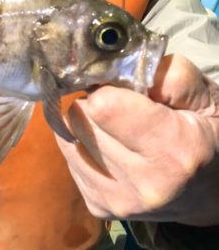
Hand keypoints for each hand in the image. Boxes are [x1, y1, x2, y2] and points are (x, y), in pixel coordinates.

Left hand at [55, 55, 218, 224]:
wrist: (209, 190)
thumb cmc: (207, 132)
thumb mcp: (204, 95)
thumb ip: (166, 74)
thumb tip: (120, 65)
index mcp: (174, 151)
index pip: (104, 105)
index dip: (108, 85)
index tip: (121, 85)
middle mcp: (144, 184)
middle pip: (80, 117)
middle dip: (95, 101)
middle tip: (120, 103)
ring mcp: (118, 201)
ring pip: (68, 134)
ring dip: (87, 121)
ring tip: (117, 125)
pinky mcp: (98, 207)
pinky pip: (68, 155)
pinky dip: (83, 142)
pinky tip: (110, 144)